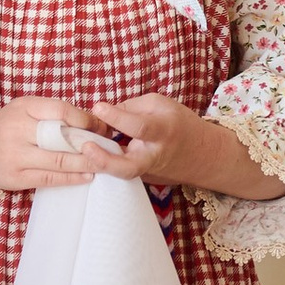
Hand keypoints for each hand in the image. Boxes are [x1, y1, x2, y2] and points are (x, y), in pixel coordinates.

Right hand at [0, 98, 119, 202]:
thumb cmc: (5, 125)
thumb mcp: (24, 109)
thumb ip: (51, 112)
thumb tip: (92, 120)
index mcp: (23, 108)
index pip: (61, 110)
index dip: (85, 119)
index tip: (102, 126)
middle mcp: (17, 131)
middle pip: (62, 138)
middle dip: (90, 143)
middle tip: (112, 147)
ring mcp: (15, 156)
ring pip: (59, 161)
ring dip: (86, 163)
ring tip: (105, 163)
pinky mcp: (15, 178)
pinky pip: (49, 179)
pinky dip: (72, 179)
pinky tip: (87, 176)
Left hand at [93, 90, 284, 203]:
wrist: (202, 155)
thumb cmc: (179, 124)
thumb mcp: (160, 104)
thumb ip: (132, 107)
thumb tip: (103, 113)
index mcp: (163, 131)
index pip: (139, 127)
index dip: (118, 117)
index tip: (98, 107)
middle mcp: (154, 156)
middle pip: (129, 168)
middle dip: (105, 161)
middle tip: (86, 147)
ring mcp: (147, 172)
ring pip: (122, 175)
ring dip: (99, 165)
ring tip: (81, 151)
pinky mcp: (142, 179)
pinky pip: (120, 172)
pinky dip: (103, 164)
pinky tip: (87, 154)